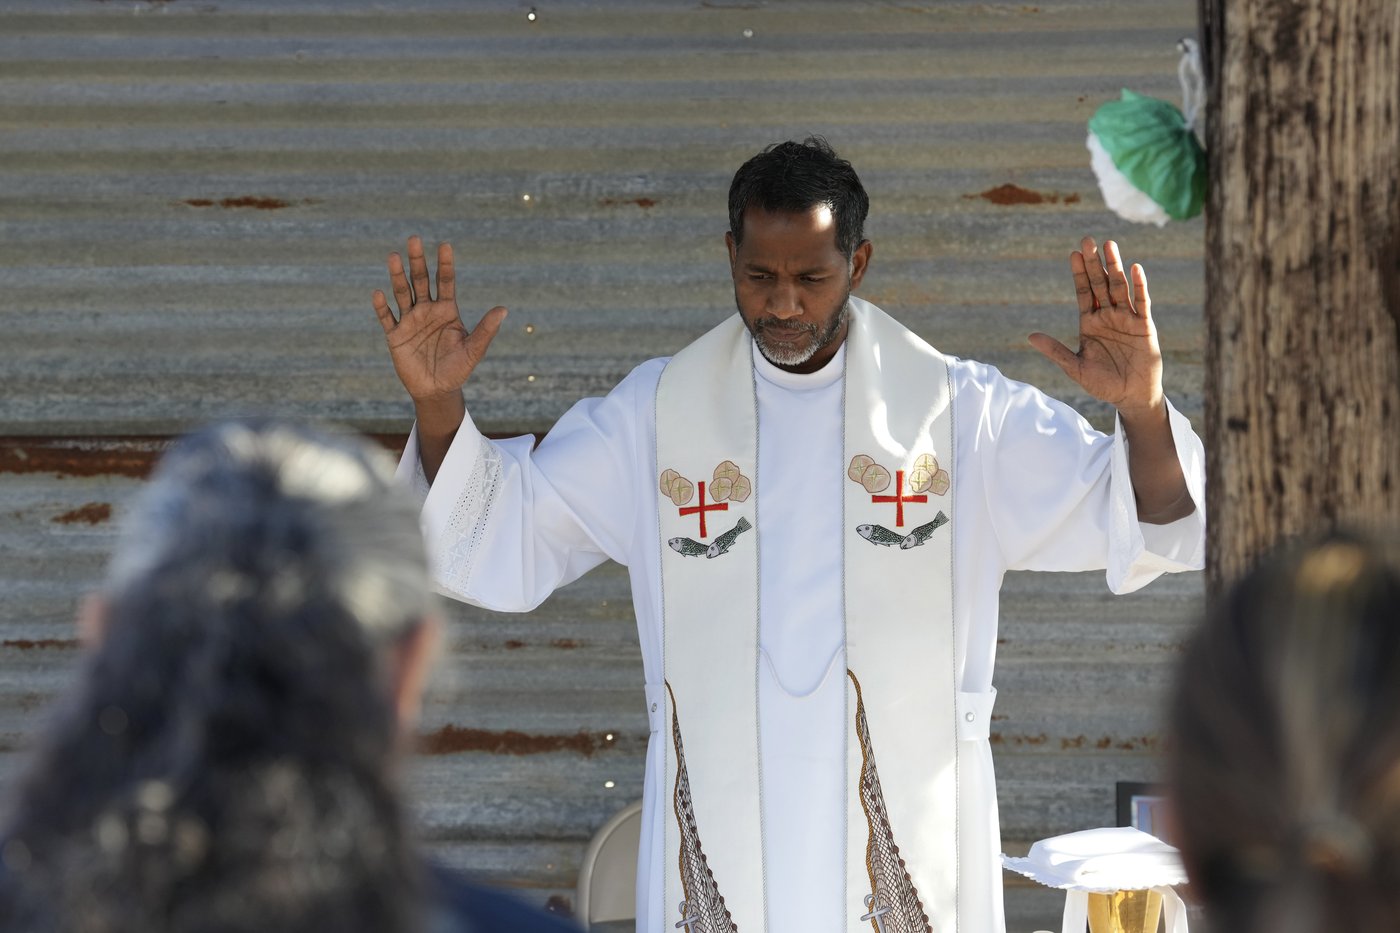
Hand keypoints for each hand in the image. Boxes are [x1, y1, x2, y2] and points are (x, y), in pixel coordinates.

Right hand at [372, 235, 506, 405]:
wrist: (437, 390)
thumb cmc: (458, 369)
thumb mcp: (474, 350)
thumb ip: (486, 330)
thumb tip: (504, 309)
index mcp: (447, 310)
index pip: (446, 282)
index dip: (445, 264)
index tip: (445, 245)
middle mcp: (427, 310)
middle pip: (421, 280)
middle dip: (418, 261)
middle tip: (414, 239)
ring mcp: (410, 321)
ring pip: (402, 293)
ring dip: (397, 276)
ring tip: (393, 257)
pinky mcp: (395, 335)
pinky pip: (387, 318)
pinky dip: (382, 307)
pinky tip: (379, 293)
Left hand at [1028, 236, 1163, 416]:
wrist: (1131, 396)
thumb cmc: (1102, 384)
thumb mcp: (1075, 367)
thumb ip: (1056, 351)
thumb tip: (1030, 337)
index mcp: (1089, 323)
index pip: (1083, 293)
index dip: (1079, 274)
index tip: (1073, 254)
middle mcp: (1108, 316)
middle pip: (1100, 284)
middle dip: (1094, 263)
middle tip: (1088, 240)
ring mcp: (1126, 319)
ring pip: (1119, 287)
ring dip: (1115, 267)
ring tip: (1109, 245)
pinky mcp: (1144, 326)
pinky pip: (1141, 302)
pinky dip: (1139, 286)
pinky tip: (1135, 269)